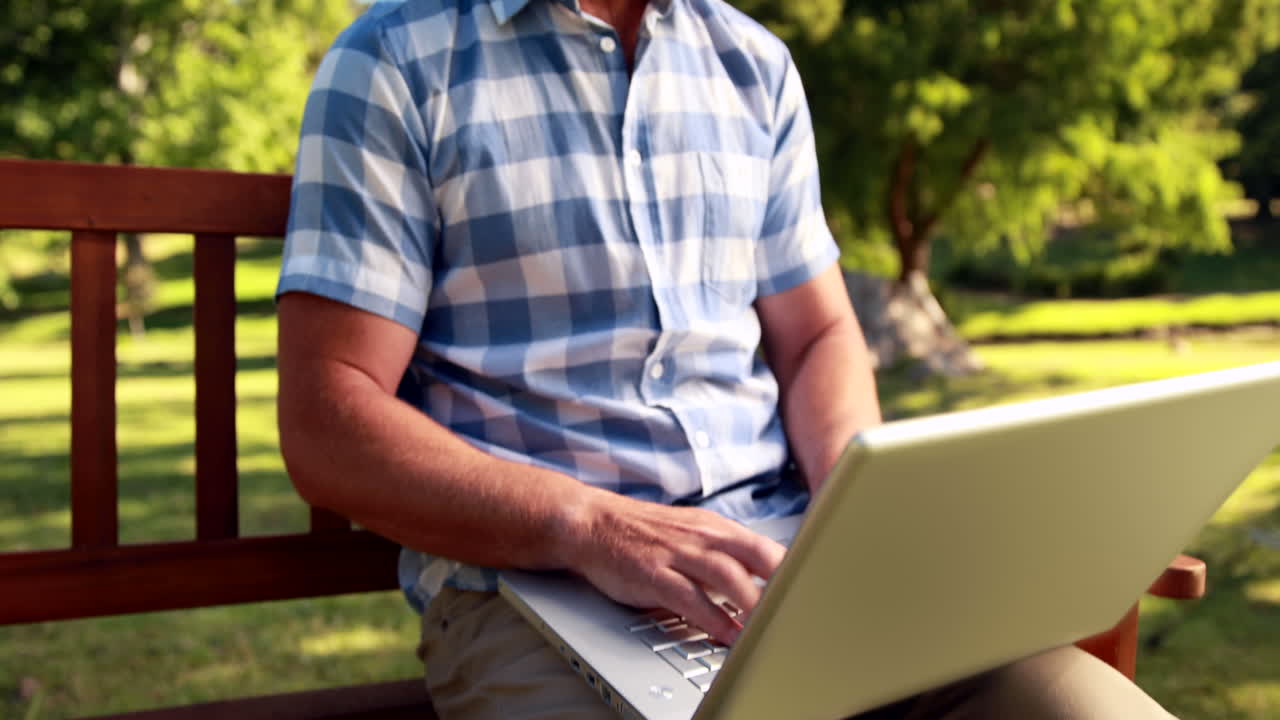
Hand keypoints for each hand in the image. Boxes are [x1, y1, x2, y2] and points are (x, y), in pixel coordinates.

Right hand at [559, 486, 786, 644]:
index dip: (792, 569)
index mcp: (715, 527)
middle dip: (781, 584)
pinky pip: (689, 598)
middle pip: (755, 556)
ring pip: (727, 576)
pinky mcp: (653, 572)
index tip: (812, 592)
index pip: (765, 546)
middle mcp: (701, 536)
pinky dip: (712, 618)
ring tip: (769, 628)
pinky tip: (726, 635)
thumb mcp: (692, 533)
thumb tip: (765, 578)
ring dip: (752, 604)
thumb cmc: (645, 533)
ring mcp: (677, 553)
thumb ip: (726, 553)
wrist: (593, 522)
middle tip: (799, 610)